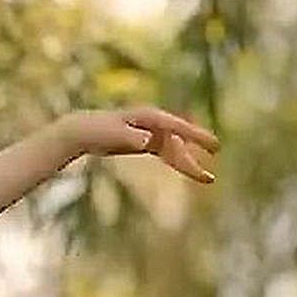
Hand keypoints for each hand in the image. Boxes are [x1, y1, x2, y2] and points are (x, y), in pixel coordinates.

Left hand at [63, 104, 217, 185]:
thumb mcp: (114, 134)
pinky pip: (166, 153)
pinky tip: (190, 168)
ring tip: (206, 178)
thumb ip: (132, 137)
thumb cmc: (97, 130)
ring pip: (175, 150)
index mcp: (149, 118)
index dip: (198, 136)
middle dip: (196, 158)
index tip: (214, 145)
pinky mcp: (145, 142)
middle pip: (180, 143)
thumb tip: (148, 141)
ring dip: (189, 163)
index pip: (179, 127)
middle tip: (211, 176)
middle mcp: (154, 125)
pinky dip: (177, 161)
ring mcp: (150, 133)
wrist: (82, 132)